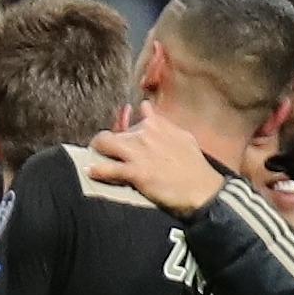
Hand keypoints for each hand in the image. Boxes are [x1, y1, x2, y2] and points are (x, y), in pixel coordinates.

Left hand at [88, 115, 228, 217]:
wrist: (202, 189)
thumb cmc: (193, 165)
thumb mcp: (182, 137)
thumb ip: (162, 123)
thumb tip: (145, 105)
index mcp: (158, 124)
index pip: (135, 114)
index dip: (124, 122)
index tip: (121, 130)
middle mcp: (146, 133)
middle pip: (113, 132)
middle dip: (105, 141)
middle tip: (102, 151)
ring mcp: (139, 152)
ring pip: (104, 143)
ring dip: (96, 150)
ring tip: (93, 158)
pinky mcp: (136, 171)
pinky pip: (107, 168)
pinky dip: (97, 170)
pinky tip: (91, 171)